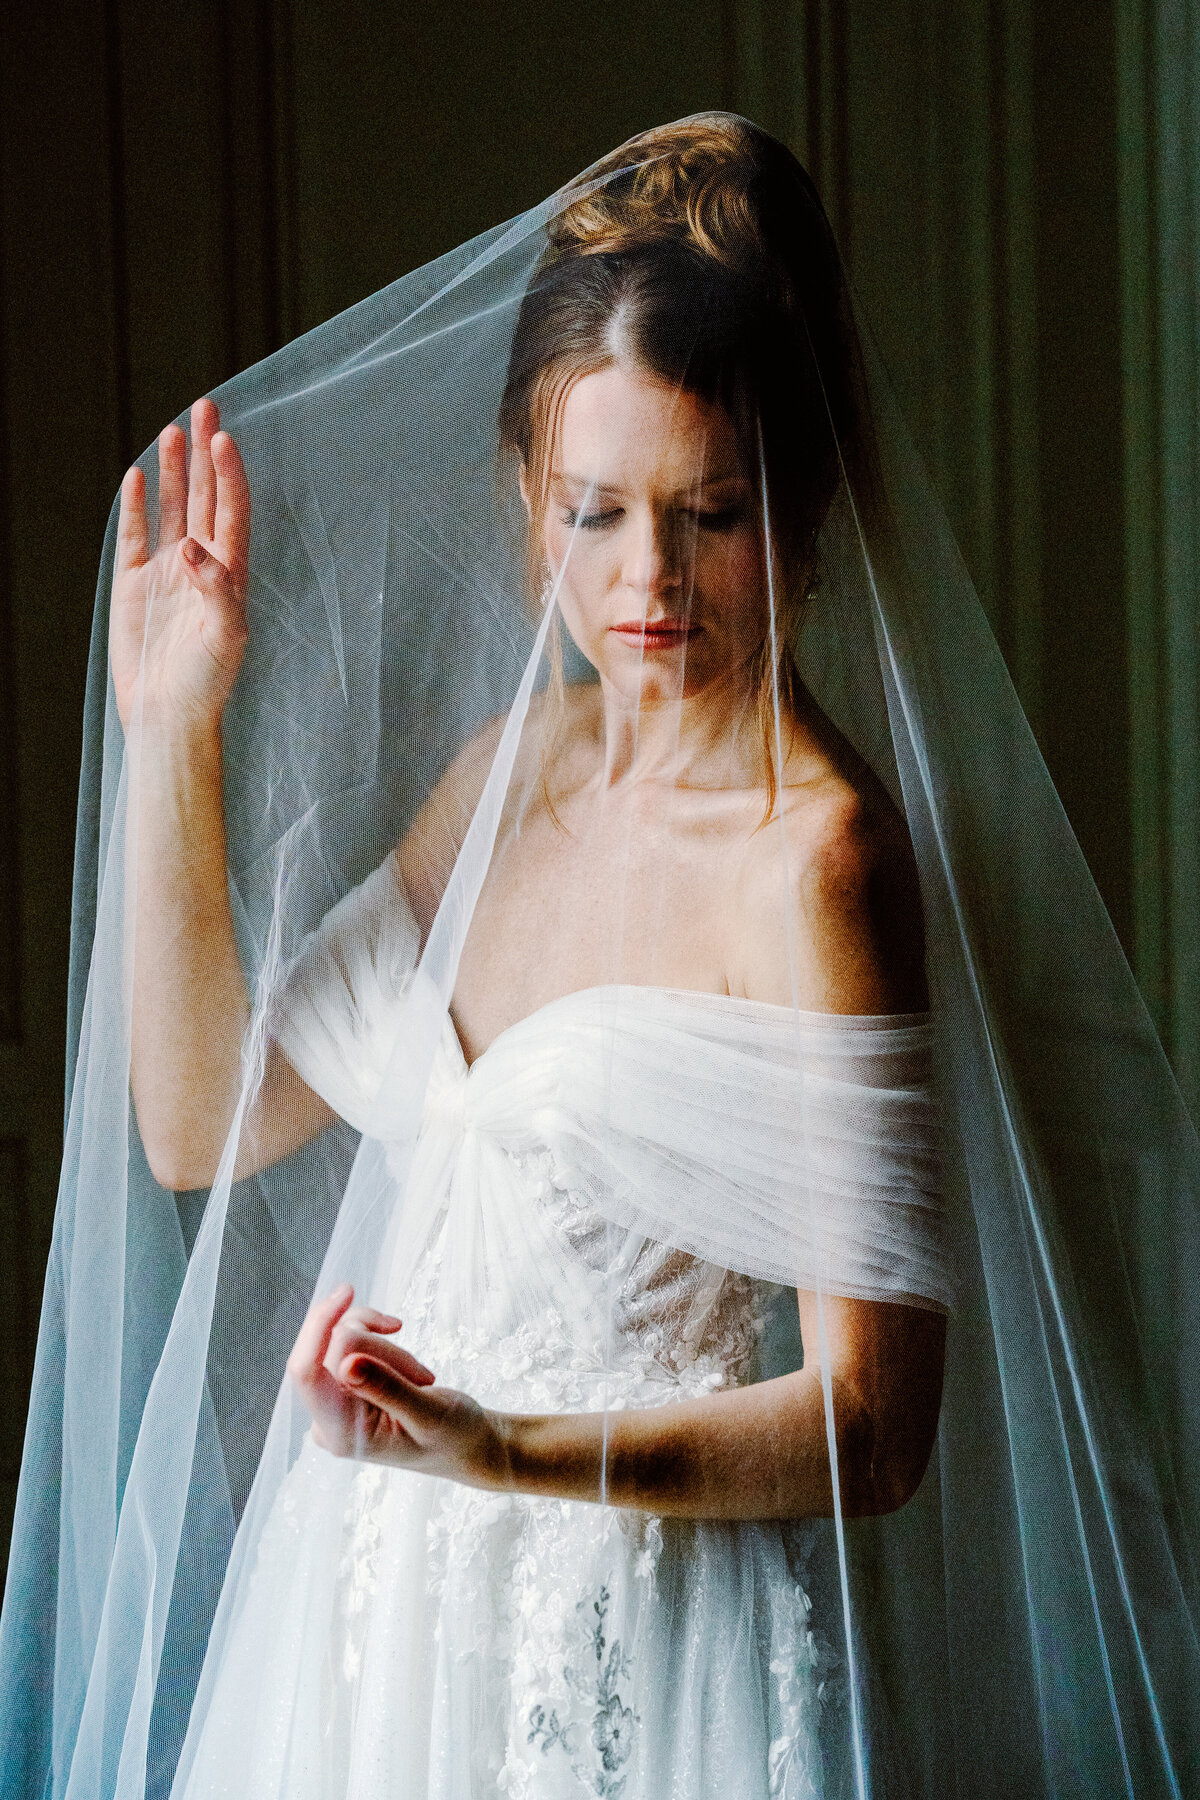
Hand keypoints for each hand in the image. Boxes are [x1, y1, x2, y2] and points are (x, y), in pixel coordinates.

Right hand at [111, 396, 249, 733]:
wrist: (168, 712)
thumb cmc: (208, 680)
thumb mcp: (225, 637)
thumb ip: (217, 590)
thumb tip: (192, 547)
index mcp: (230, 572)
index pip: (231, 510)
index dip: (229, 474)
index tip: (224, 439)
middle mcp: (200, 563)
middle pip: (205, 496)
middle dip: (205, 454)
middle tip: (206, 407)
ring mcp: (166, 569)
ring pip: (172, 508)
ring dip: (174, 470)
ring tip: (174, 430)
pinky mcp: (134, 582)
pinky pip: (134, 534)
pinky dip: (137, 505)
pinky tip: (139, 476)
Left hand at [287, 1286, 508, 1488]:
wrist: (461, 1444)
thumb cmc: (452, 1437)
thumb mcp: (430, 1414)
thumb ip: (387, 1390)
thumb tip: (345, 1363)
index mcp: (342, 1434)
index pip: (307, 1373)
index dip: (320, 1326)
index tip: (347, 1292)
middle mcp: (326, 1419)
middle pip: (331, 1349)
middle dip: (378, 1345)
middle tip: (421, 1373)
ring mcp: (333, 1402)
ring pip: (340, 1337)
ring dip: (385, 1345)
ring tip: (418, 1376)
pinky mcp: (343, 1386)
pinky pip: (347, 1340)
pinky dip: (379, 1338)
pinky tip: (405, 1362)